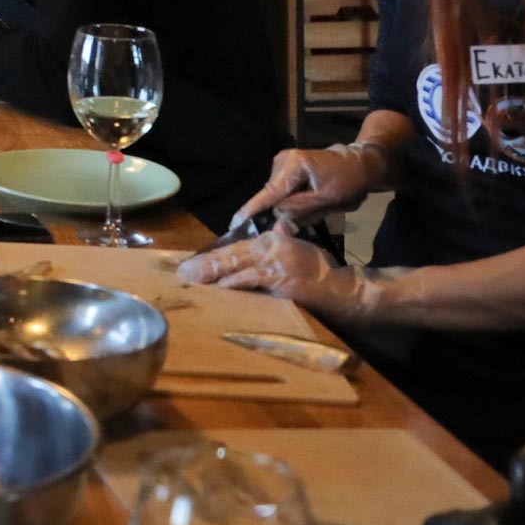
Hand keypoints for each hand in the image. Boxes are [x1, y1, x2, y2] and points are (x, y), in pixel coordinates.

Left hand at [178, 229, 376, 324]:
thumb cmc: (321, 272)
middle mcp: (269, 247)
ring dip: (210, 275)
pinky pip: (246, 282)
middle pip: (229, 255)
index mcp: (273, 240)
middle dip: (204, 264)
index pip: (236, 246)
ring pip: (233, 268)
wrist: (341, 289)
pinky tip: (215, 290)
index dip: (215, 255)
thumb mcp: (299, 251)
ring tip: (191, 280)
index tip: (197, 262)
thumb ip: (280, 245)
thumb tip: (272, 234)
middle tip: (182, 271)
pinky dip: (229, 286)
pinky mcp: (276, 280)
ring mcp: (272, 264)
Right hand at [238, 142, 390, 222]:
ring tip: (309, 212)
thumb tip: (276, 229)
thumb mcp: (327, 201)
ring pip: (278, 196)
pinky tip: (306, 205)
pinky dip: (291, 202)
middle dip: (275, 214)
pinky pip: (283, 192)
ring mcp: (283, 164)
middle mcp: (282, 161)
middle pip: (271, 196)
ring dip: (287, 208)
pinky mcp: (288, 170)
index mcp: (291, 165)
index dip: (251, 211)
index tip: (234, 225)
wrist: (363, 164)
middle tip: (287, 232)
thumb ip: (299, 214)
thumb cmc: (348, 181)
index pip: (268, 193)